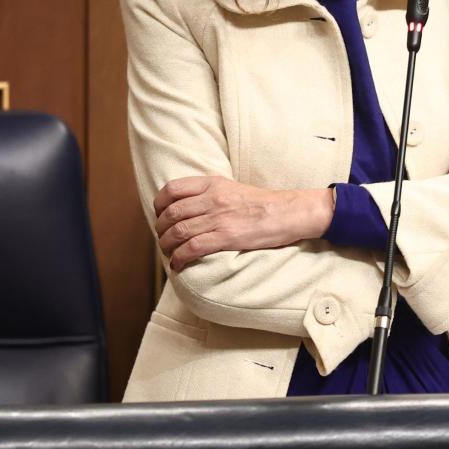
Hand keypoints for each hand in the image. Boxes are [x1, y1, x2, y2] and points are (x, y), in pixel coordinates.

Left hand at [153, 176, 332, 269]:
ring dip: (167, 246)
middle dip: (161, 230)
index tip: (160, 216)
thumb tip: (189, 207)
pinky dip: (180, 258)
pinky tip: (179, 265)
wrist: (289, 212)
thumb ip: (210, 194)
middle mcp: (212, 198)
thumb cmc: (263, 203)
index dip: (159, 205)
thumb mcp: (232, 188)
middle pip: (171, 214)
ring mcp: (219, 218)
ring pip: (178, 232)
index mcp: (212, 184)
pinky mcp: (227, 237)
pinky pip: (192, 248)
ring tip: (169, 254)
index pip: (172, 189)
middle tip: (163, 240)